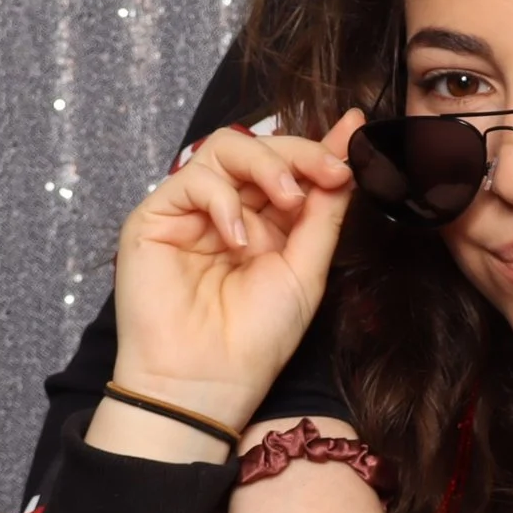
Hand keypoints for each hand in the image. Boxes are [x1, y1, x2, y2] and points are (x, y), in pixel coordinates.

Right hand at [108, 112, 364, 435]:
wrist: (206, 382)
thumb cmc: (257, 337)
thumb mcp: (306, 268)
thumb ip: (325, 211)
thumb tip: (350, 153)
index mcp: (270, 222)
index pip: (295, 167)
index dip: (323, 148)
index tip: (357, 129)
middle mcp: (231, 211)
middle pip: (263, 148)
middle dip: (302, 153)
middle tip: (331, 173)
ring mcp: (192, 212)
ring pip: (226, 149)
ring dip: (267, 165)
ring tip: (289, 200)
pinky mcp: (155, 218)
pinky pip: (192, 180)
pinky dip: (222, 200)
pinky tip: (238, 239)